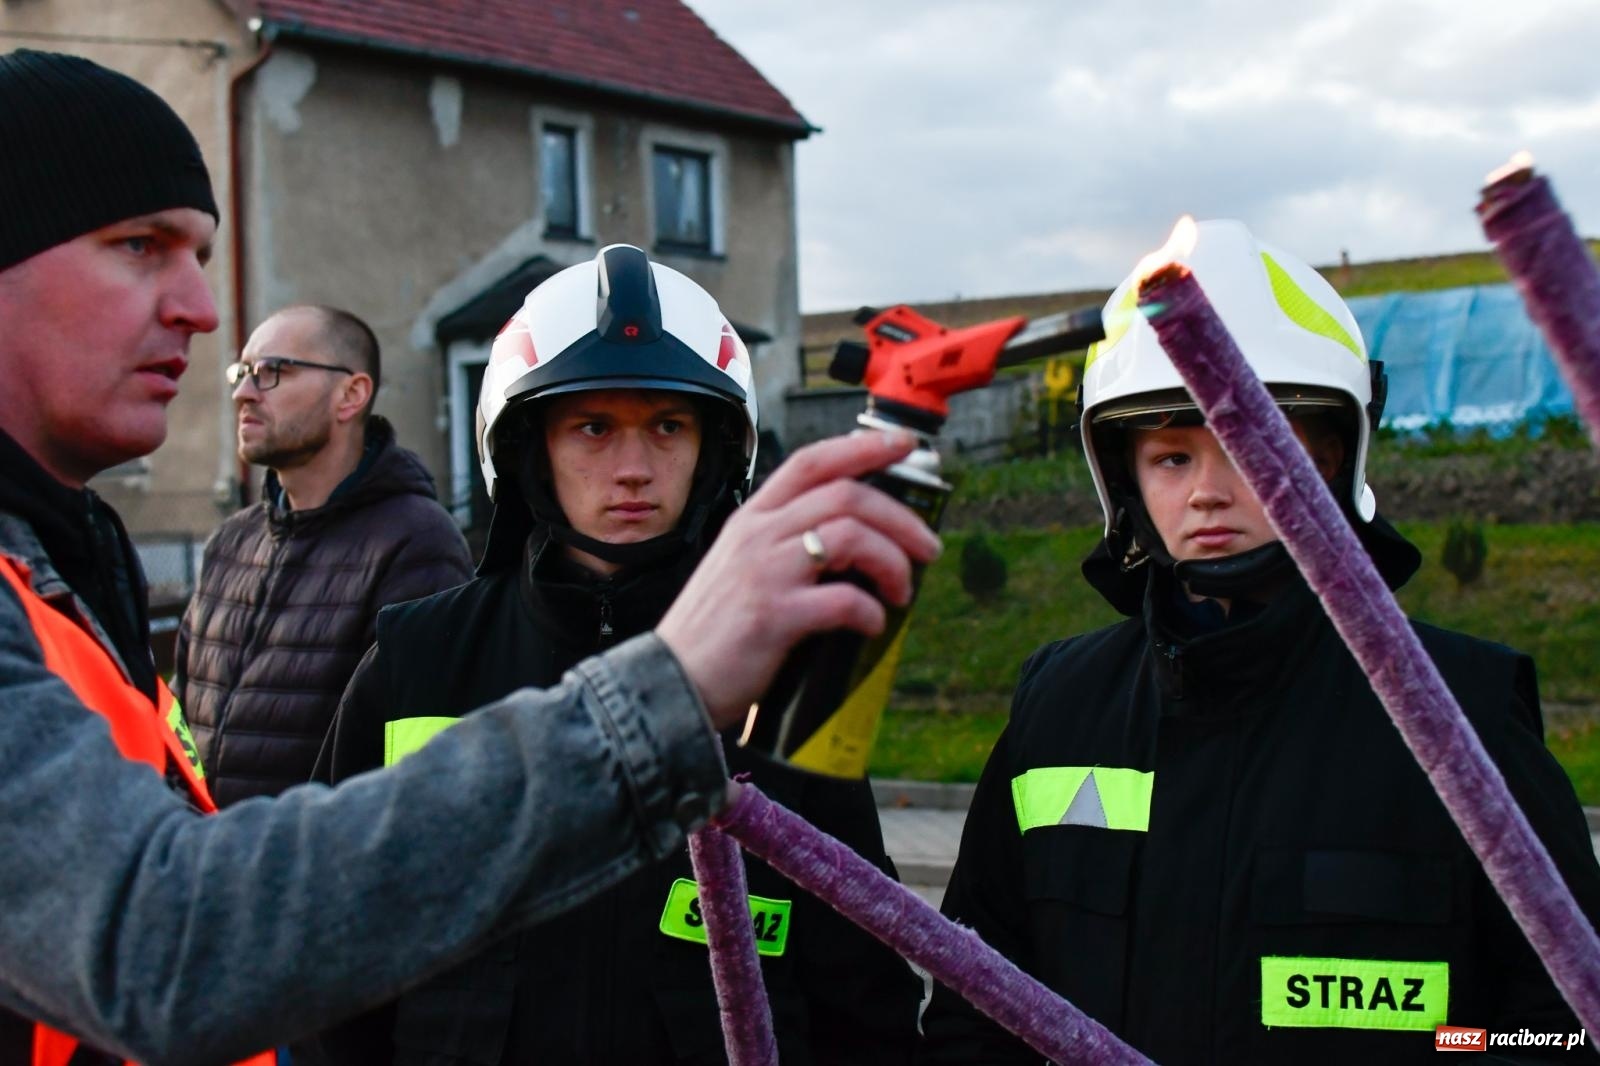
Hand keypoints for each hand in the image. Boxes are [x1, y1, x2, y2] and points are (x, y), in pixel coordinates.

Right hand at [658, 430, 942, 729]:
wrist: (671, 680)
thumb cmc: (714, 630)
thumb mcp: (741, 566)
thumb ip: (784, 543)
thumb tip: (855, 543)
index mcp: (752, 518)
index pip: (812, 462)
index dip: (863, 448)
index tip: (904, 445)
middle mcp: (758, 535)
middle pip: (847, 495)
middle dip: (901, 517)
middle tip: (928, 547)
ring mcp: (765, 572)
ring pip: (851, 536)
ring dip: (892, 562)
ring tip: (902, 590)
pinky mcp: (773, 615)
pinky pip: (842, 599)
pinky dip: (870, 611)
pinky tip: (872, 624)